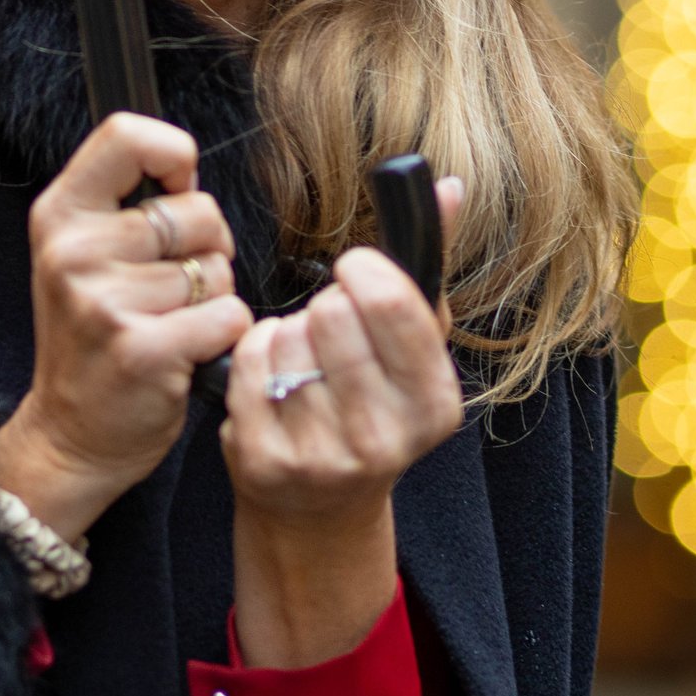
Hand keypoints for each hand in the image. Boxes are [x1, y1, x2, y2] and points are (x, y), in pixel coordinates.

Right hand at [0, 113, 251, 542]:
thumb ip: (126, 205)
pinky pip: (229, 315)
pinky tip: (187, 353)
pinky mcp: (144, 350)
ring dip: (213, 299)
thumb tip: (186, 168)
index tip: (176, 193)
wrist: (70, 436)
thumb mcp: (84, 256)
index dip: (173, 157)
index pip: (126, 135)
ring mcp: (105, 302)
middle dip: (207, 249)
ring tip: (170, 325)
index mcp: (60, 216)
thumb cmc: (93, 339)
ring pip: (218, 269)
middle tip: (170, 289)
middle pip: (198, 210)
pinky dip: (224, 336)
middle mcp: (74, 252)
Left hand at [221, 179, 464, 667]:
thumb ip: (427, 264)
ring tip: (303, 358)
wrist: (319, 509)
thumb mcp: (415, 345)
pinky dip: (254, 351)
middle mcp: (383, 440)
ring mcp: (321, 456)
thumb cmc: (373, 405)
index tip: (353, 270)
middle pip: (332, 316)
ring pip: (287, 336)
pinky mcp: (264, 461)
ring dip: (288, 331)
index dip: (365, 272)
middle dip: (325, 305)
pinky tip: (271, 371)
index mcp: (435, 406)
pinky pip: (247, 362)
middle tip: (329, 326)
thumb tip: (448, 187)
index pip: (395, 305)